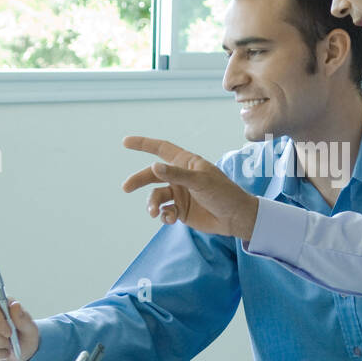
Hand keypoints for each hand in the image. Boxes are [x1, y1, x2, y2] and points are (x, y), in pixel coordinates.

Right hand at [122, 136, 259, 239]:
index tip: (125, 142)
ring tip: (154, 212)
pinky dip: (164, 215)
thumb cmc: (223, 194)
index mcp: (187, 163)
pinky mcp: (181, 211)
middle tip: (125, 188)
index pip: (162, 149)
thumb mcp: (200, 181)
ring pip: (157, 196)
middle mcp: (180, 177)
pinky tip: (171, 219)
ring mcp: (180, 194)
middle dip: (139, 180)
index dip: (144, 144)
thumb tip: (153, 166)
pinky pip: (165, 211)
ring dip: (153, 204)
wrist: (236, 218)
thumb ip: (176, 175)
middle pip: (152, 175)